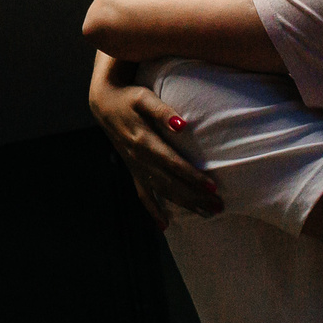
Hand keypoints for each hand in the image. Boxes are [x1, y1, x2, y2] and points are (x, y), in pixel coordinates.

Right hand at [90, 56, 221, 225]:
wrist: (104, 103)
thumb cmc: (129, 98)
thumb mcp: (144, 98)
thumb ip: (162, 111)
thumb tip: (182, 124)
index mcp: (144, 142)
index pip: (173, 164)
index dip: (192, 176)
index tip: (212, 187)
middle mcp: (139, 159)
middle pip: (171, 183)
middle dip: (195, 197)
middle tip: (219, 207)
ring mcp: (135, 167)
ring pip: (161, 191)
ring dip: (184, 204)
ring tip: (206, 214)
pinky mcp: (133, 170)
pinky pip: (143, 195)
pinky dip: (153, 211)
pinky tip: (164, 225)